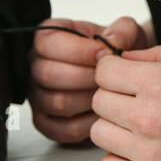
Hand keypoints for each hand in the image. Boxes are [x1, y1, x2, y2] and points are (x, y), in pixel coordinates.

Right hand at [29, 16, 148, 143]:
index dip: (79, 50)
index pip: (47, 44)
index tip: (104, 54)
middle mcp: (35, 67)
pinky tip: (104, 112)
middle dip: (86, 76)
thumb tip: (112, 47)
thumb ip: (121, 31)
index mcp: (46, 39)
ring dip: (90, 99)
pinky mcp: (47, 123)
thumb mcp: (124, 32)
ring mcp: (38, 97)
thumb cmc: (116, 51)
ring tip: (109, 92)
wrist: (122, 74)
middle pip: (49, 75)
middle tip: (109, 77)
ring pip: (58, 102)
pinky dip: (90, 123)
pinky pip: (65, 129)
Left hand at [89, 45, 160, 160]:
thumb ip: (157, 55)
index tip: (122, 75)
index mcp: (159, 82)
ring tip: (138, 126)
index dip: (112, 70)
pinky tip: (137, 150)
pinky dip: (118, 159)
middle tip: (135, 100)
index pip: (103, 71)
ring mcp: (147, 150)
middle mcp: (148, 115)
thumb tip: (123, 57)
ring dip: (114, 127)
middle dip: (114, 96)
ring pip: (98, 133)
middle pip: (99, 101)